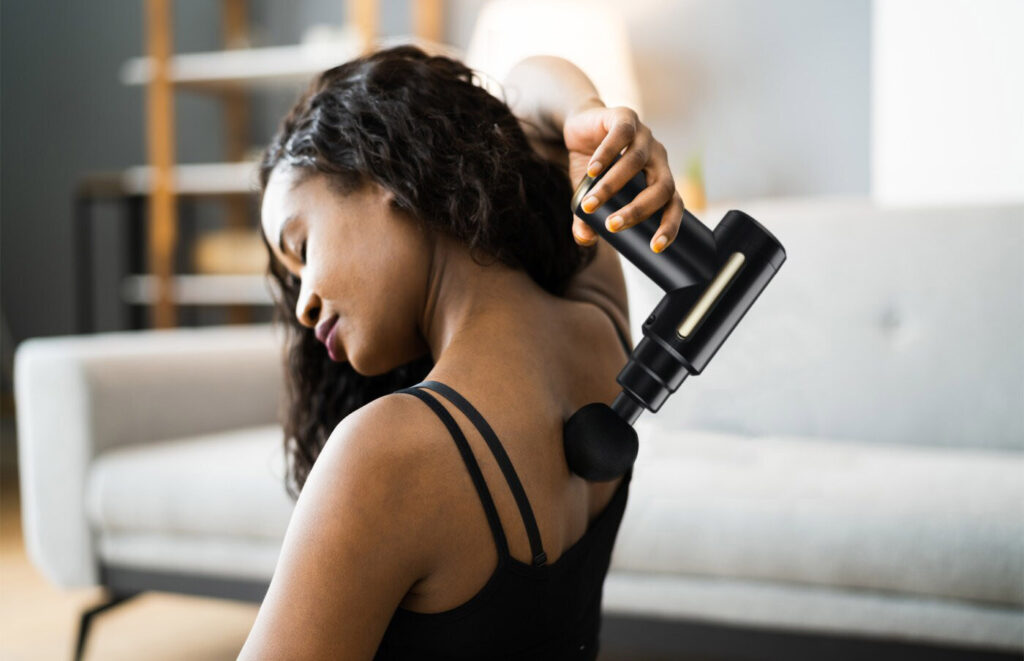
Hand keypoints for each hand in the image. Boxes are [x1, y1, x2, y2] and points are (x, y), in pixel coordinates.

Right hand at [563, 101, 684, 252]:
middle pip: (661, 187)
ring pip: (635, 163)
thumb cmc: (592, 168)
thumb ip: (586, 220)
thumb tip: (584, 240)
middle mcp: (658, 158)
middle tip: (613, 226)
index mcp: (658, 179)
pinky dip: (606, 155)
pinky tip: (592, 171)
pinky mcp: (626, 118)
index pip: (674, 205)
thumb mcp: (588, 196)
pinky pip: (621, 136)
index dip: (669, 226)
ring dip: (612, 186)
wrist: (580, 128)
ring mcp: (644, 137)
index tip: (654, 247)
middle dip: (638, 210)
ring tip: (590, 204)